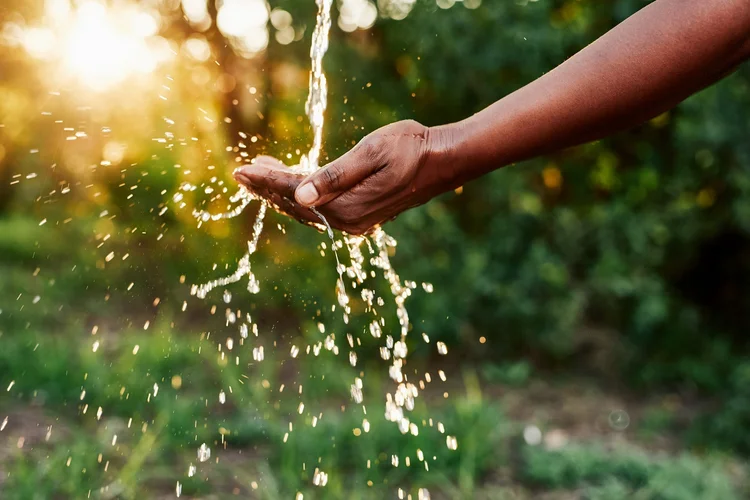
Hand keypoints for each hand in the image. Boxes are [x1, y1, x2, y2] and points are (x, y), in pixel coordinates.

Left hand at [233, 120, 454, 234]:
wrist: (444, 160)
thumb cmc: (411, 147)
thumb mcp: (371, 153)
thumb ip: (334, 175)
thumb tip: (299, 195)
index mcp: (347, 206)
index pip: (294, 193)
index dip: (266, 181)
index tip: (240, 169)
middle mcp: (348, 221)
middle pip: (295, 205)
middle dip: (266, 188)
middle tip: (240, 173)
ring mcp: (355, 221)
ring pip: (306, 208)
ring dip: (281, 192)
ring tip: (259, 174)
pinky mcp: (361, 214)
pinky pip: (321, 208)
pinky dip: (301, 194)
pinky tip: (292, 182)